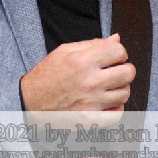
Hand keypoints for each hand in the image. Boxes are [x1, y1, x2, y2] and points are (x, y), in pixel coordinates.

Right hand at [21, 34, 135, 111]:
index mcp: (83, 61)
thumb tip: (116, 38)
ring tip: (109, 86)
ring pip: (125, 93)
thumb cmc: (47, 74)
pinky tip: (108, 102)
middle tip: (116, 70)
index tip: (114, 56)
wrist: (29, 101)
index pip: (119, 51)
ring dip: (120, 88)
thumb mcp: (65, 51)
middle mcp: (90, 82)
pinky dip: (116, 108)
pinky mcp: (90, 120)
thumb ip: (93, 44)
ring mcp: (91, 103)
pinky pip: (118, 115)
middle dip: (125, 68)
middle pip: (128, 73)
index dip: (119, 52)